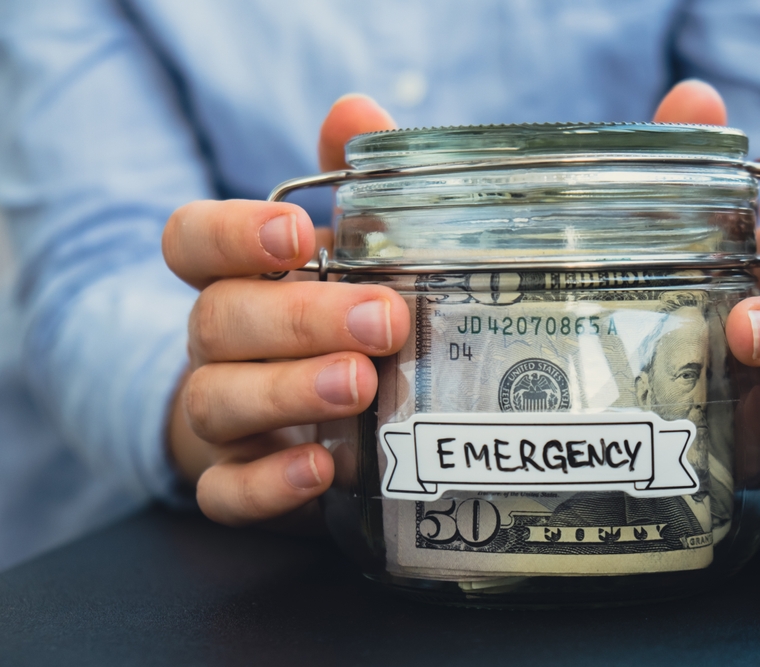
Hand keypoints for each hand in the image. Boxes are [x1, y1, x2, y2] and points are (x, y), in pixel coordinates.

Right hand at [163, 95, 401, 525]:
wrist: (298, 418)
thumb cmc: (327, 319)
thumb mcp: (344, 251)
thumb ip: (349, 184)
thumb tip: (356, 113)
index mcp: (235, 278)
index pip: (192, 241)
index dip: (231, 234)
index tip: (292, 232)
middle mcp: (217, 344)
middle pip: (220, 320)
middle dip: (300, 318)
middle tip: (382, 320)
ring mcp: (221, 416)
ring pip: (219, 401)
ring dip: (289, 391)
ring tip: (361, 385)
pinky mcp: (237, 480)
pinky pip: (227, 492)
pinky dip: (268, 484)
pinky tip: (320, 467)